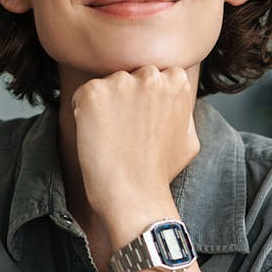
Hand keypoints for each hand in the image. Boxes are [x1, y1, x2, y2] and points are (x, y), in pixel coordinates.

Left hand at [70, 65, 199, 243]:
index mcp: (176, 81)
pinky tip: (96, 136)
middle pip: (128, 75)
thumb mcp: (189, 137)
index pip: (152, 75)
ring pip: (106, 85)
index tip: (142, 122)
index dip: (144, 99)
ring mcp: (121, 82)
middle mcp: (150, 75)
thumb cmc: (160, 172)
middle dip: (124, 97)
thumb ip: (182, 109)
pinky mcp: (93, 93)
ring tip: (112, 137)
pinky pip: (82, 95)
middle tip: (125, 131)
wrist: (135, 196)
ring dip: (104, 105)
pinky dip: (82, 113)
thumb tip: (175, 98)